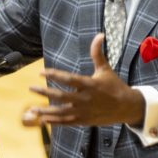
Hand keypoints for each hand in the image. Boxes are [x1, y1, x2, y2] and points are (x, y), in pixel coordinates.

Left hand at [27, 33, 143, 126]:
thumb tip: (99, 34)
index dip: (54, 75)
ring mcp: (84, 112)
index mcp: (89, 84)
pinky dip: (55, 121)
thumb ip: (97, 53)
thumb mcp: (105, 69)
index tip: (41, 72)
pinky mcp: (84, 121)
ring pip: (61, 112)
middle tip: (31, 88)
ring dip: (46, 111)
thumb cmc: (114, 86)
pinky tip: (43, 119)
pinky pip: (67, 122)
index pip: (68, 79)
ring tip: (32, 109)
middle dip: (45, 93)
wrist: (127, 107)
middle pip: (61, 96)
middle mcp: (85, 99)